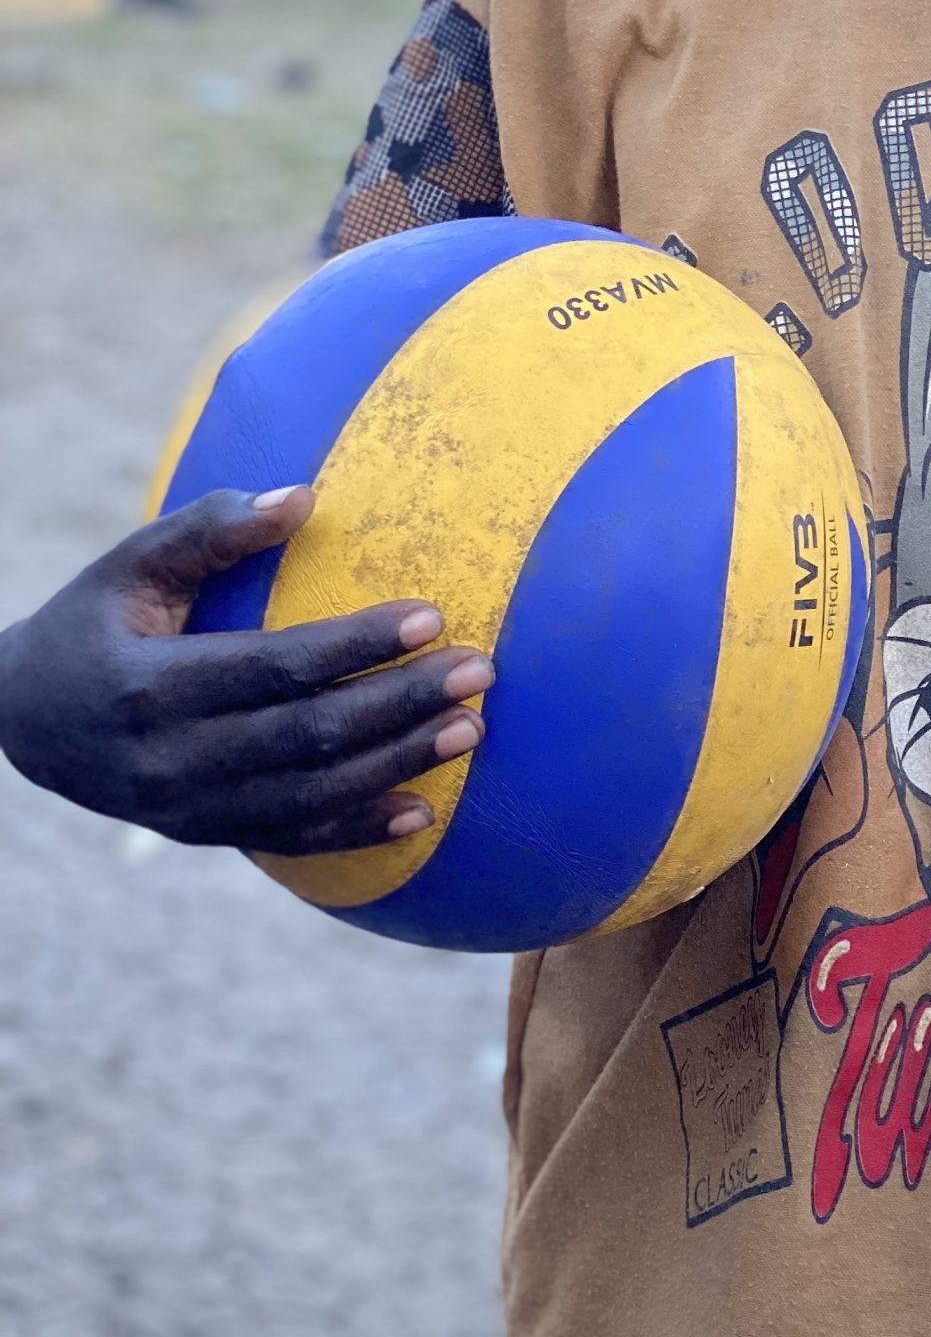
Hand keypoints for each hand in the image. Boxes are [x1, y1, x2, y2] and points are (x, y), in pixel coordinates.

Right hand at [0, 487, 492, 855]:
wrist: (24, 719)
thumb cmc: (95, 619)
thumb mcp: (132, 561)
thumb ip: (213, 528)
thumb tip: (305, 496)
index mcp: (151, 684)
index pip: (276, 666)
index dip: (357, 645)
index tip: (433, 617)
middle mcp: (171, 760)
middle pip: (308, 735)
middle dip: (402, 704)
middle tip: (480, 672)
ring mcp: (187, 809)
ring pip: (311, 795)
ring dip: (398, 764)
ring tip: (471, 730)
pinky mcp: (203, 834)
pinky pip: (292, 839)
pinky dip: (358, 830)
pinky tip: (421, 812)